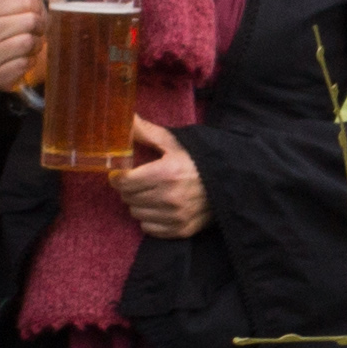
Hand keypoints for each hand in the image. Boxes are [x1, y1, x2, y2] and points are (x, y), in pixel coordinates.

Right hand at [0, 0, 50, 93]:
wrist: (3, 60)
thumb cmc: (15, 23)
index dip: (37, 7)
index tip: (34, 13)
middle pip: (28, 21)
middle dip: (39, 26)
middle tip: (35, 31)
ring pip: (26, 43)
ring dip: (35, 45)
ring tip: (30, 45)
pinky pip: (22, 65)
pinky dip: (29, 62)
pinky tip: (23, 60)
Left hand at [114, 116, 209, 238]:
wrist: (228, 181)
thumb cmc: (197, 159)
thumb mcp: (173, 142)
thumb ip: (146, 132)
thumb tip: (125, 117)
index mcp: (166, 173)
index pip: (125, 182)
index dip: (118, 177)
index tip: (120, 174)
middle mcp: (170, 197)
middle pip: (128, 198)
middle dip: (129, 189)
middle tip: (138, 182)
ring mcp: (176, 216)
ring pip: (137, 214)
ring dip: (139, 204)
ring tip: (150, 194)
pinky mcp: (181, 230)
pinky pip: (149, 228)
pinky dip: (150, 219)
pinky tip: (159, 208)